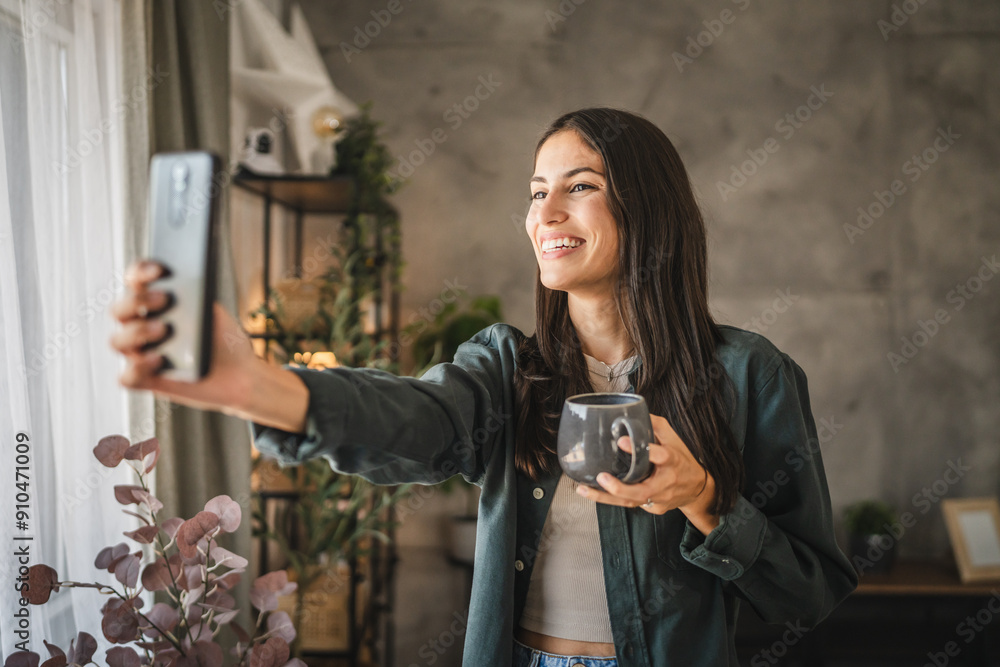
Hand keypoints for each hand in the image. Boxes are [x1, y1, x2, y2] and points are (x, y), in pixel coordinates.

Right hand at [109, 259, 259, 415]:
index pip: (135, 282)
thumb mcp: (215, 314)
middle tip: (164, 298)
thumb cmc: (225, 339)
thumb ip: (197, 297)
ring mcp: (140, 354)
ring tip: (164, 328)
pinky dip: (138, 368)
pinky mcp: (147, 380)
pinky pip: (128, 377)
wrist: (240, 373)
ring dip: (137, 332)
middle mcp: (139, 327)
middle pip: (119, 310)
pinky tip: (160, 359)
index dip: (140, 272)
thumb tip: (183, 281)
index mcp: (153, 304)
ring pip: (117, 341)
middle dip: (137, 300)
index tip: (159, 269)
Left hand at [576, 414, 719, 533]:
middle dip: (620, 487)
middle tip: (601, 478)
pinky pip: (630, 503)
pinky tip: (593, 493)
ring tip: (583, 490)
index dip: (641, 450)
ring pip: (631, 502)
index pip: (660, 455)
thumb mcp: (674, 439)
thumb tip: (633, 410)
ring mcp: (659, 498)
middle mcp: (666, 482)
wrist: (697, 489)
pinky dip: (611, 500)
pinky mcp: (653, 508)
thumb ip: (655, 425)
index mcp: (673, 461)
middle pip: (643, 491)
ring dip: (605, 498)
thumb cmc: (682, 460)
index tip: (621, 441)